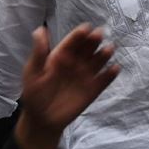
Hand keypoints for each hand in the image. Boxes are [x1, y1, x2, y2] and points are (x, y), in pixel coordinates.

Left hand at [14, 25, 120, 148]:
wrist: (42, 119)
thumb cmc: (35, 93)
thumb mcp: (33, 72)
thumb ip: (39, 52)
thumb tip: (40, 29)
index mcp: (61, 55)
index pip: (72, 42)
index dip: (79, 35)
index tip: (86, 28)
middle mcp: (75, 63)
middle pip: (87, 48)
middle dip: (93, 41)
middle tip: (99, 34)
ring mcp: (85, 76)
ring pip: (97, 62)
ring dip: (104, 55)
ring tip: (109, 49)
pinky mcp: (92, 90)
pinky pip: (103, 80)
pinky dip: (110, 75)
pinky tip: (115, 68)